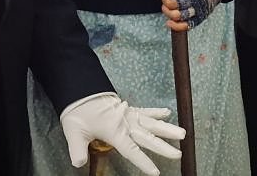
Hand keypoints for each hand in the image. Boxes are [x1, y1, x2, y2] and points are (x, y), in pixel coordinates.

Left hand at [60, 92, 185, 174]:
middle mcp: (125, 123)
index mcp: (114, 131)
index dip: (144, 162)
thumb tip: (79, 163)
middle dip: (163, 147)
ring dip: (167, 129)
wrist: (79, 88)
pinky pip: (144, 111)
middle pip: (148, 138)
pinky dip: (156, 112)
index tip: (155, 172)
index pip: (132, 150)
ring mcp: (128, 114)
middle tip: (178, 154)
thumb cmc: (77, 111)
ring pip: (151, 123)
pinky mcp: (127, 108)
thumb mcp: (74, 132)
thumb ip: (78, 149)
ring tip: (182, 134)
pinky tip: (167, 113)